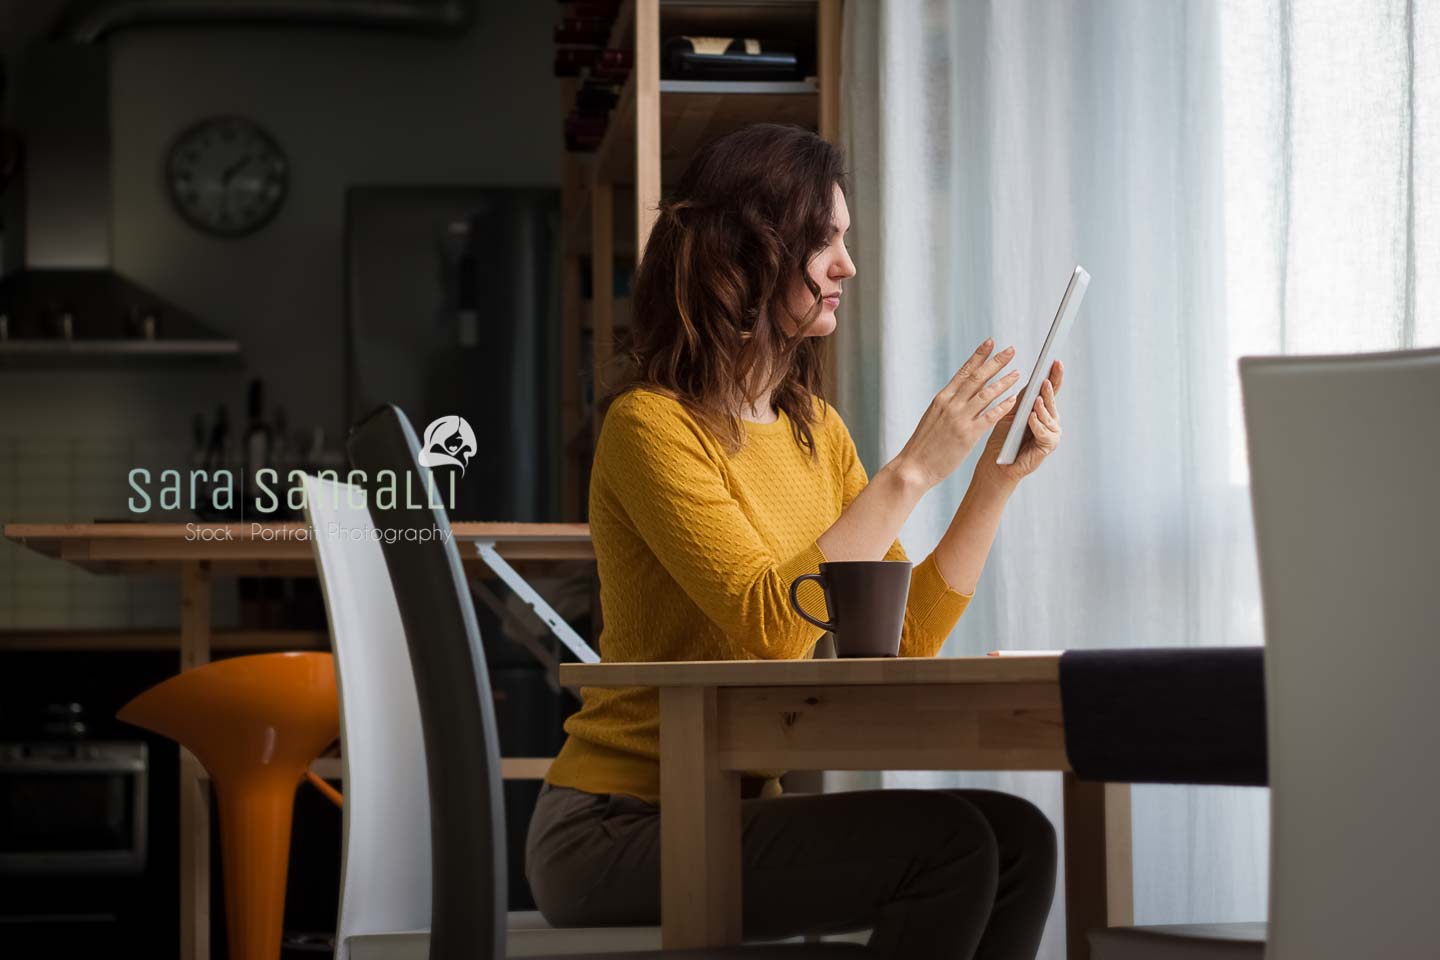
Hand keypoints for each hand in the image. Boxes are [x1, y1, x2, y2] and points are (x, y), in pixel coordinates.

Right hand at [889, 338, 1022, 490]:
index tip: (990, 343)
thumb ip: (947, 406)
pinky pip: (990, 417)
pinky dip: (1003, 407)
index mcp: (941, 399)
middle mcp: (950, 405)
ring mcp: (959, 419)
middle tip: (1011, 350)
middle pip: (977, 378)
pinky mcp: (968, 435)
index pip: (963, 372)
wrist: (913, 466)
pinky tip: (1014, 399)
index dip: (978, 356)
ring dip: (1004, 382)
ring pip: (986, 394)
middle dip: (996, 362)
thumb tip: (961, 395)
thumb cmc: (923, 446)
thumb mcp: (932, 418)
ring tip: (1018, 373)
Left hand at [975, 359, 1064, 487]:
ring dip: (1043, 407)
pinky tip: (1032, 417)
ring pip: (1049, 416)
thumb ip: (1022, 399)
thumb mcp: (1011, 413)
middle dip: (1050, 388)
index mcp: (1040, 409)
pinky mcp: (1047, 447)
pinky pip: (1044, 433)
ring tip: (1038, 398)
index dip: (1053, 375)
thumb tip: (1030, 378)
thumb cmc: (1003, 438)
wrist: (997, 463)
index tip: (1054, 360)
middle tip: (1046, 378)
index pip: (1049, 389)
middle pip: (1051, 400)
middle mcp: (1050, 420)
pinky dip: (1038, 425)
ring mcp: (1051, 433)